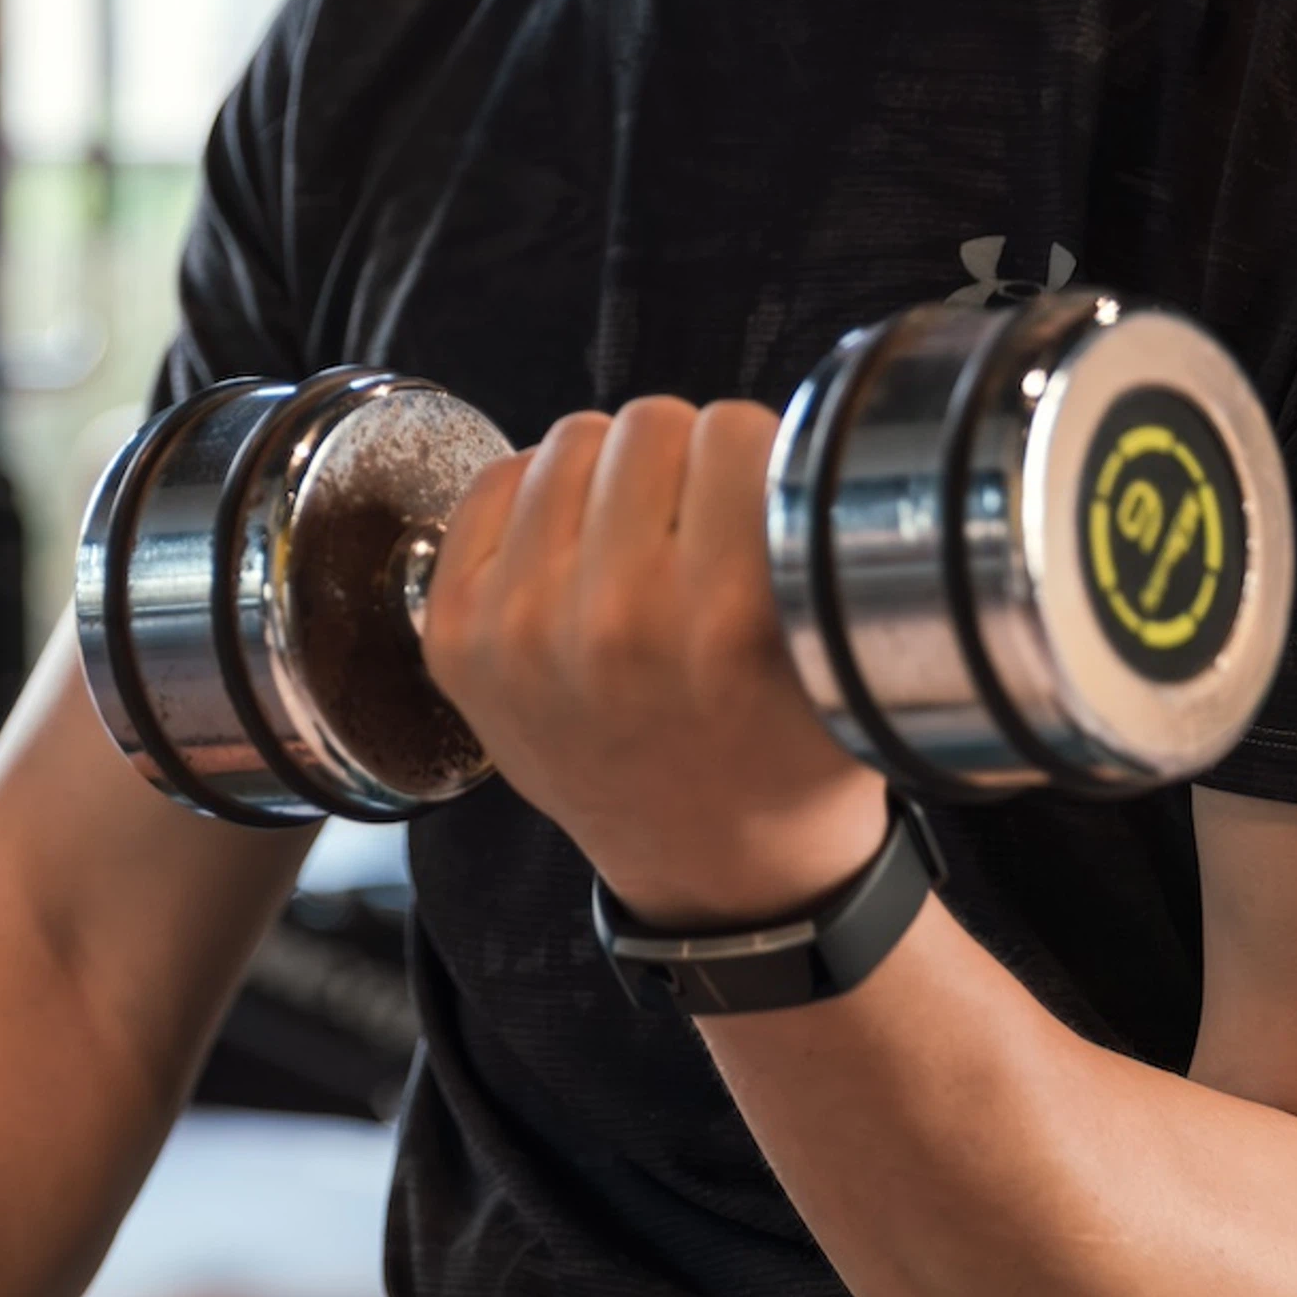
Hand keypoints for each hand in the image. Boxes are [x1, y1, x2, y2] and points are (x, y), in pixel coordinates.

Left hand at [419, 397, 887, 927]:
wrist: (712, 873)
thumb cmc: (787, 758)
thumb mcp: (840, 658)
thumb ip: (810, 541)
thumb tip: (785, 427)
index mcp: (728, 626)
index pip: (735, 433)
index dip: (760, 456)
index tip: (766, 494)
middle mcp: (615, 623)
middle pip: (650, 423)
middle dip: (687, 460)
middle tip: (705, 518)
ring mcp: (521, 629)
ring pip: (571, 440)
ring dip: (613, 473)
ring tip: (644, 537)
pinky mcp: (457, 636)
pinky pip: (494, 483)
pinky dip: (537, 497)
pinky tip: (578, 549)